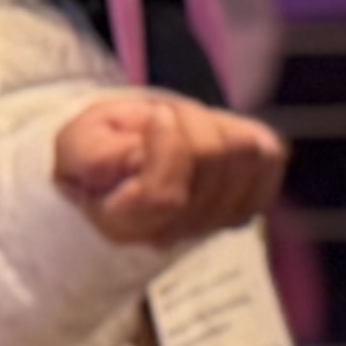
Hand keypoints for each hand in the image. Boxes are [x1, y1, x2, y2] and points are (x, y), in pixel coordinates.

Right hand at [48, 93, 284, 249]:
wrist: (129, 164)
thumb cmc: (100, 153)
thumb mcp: (77, 145)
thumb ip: (97, 153)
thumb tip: (139, 155)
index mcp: (123, 224)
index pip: (164, 196)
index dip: (168, 145)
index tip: (156, 115)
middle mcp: (174, 232)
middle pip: (212, 162)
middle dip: (191, 119)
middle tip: (167, 113)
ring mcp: (216, 220)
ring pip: (244, 154)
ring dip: (217, 124)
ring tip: (186, 127)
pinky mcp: (252, 201)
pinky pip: (269, 156)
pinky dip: (244, 133)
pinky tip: (214, 137)